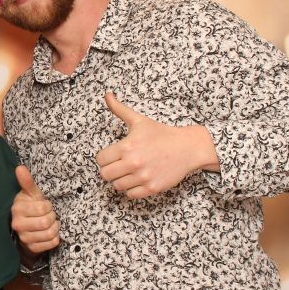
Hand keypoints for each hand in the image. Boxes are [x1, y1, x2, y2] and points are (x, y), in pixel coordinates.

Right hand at [11, 165, 59, 256]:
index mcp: (17, 209)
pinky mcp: (32, 248)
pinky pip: (51, 243)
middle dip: (52, 217)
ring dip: (55, 228)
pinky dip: (55, 238)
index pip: (42, 208)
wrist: (26, 228)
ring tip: (51, 224)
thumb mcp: (30, 194)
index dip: (48, 206)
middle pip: (46, 222)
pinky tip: (50, 233)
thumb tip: (20, 167)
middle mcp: (18, 224)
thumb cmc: (30, 207)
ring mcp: (24, 237)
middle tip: (49, 215)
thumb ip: (27, 182)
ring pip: (50, 233)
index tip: (45, 206)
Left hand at [96, 92, 218, 198]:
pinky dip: (131, 189)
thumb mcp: (139, 120)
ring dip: (120, 180)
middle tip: (119, 165)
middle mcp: (133, 163)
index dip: (105, 157)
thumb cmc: (161, 134)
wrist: (188, 147)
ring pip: (116, 186)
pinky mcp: (152, 188)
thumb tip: (107, 94)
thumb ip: (119, 109)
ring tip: (129, 172)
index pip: (100, 159)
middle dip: (110, 170)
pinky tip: (138, 179)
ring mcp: (143, 177)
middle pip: (105, 174)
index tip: (113, 155)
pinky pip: (131, 195)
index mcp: (126, 146)